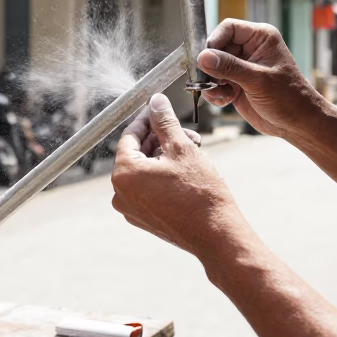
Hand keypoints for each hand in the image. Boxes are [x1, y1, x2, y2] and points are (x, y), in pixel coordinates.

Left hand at [111, 94, 245, 260]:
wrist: (216, 235)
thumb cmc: (200, 192)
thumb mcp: (182, 149)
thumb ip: (165, 122)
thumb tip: (156, 101)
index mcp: (124, 173)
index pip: (130, 136)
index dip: (147, 119)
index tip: (160, 110)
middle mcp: (120, 193)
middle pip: (136, 153)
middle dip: (161, 139)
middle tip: (186, 134)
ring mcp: (130, 209)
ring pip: (144, 171)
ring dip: (164, 157)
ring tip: (192, 152)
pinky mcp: (143, 219)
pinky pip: (147, 189)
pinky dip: (162, 176)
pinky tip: (185, 172)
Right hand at [197, 20, 323, 139]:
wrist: (297, 124)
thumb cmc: (288, 97)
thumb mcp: (258, 80)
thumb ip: (230, 67)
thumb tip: (203, 57)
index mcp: (261, 38)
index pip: (229, 28)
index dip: (215, 41)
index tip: (206, 58)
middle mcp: (250, 50)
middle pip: (217, 48)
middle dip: (210, 66)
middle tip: (209, 81)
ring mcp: (242, 67)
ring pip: (213, 67)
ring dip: (211, 82)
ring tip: (219, 94)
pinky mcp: (236, 84)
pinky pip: (216, 83)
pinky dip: (215, 93)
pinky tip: (224, 101)